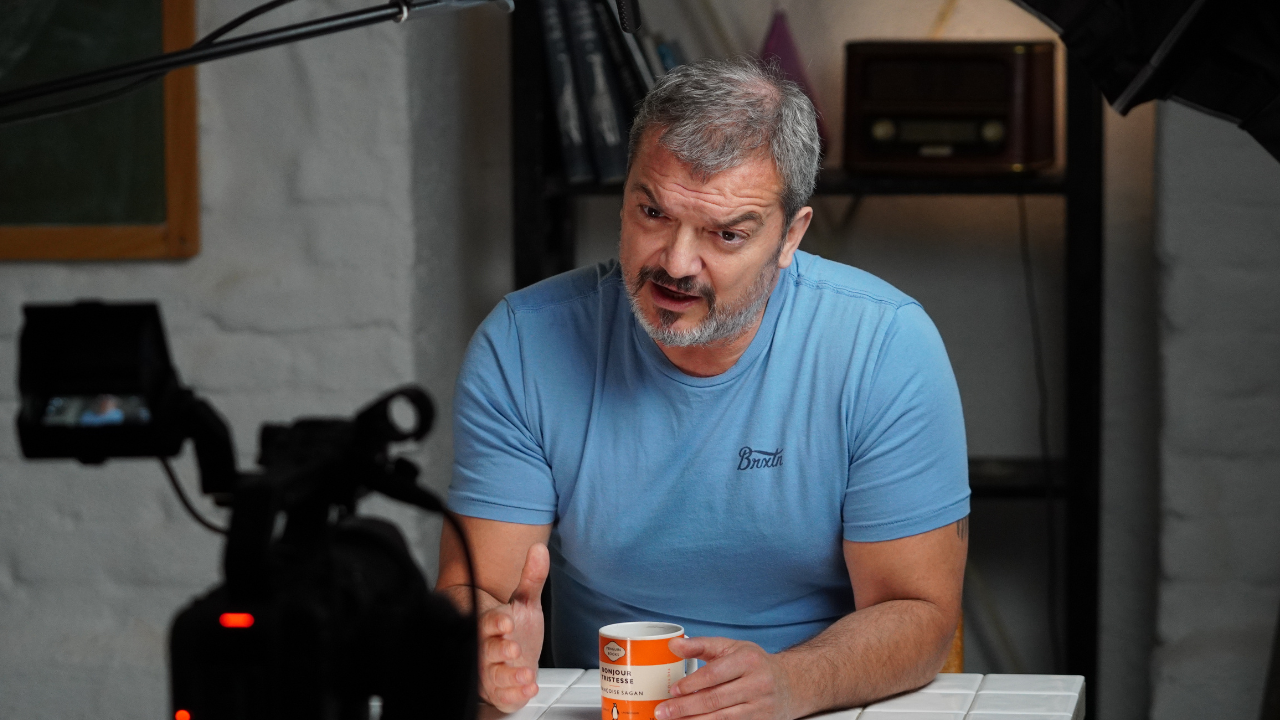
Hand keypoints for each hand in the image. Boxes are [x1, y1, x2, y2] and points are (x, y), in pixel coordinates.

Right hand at [478, 543, 548, 710]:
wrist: (512, 659)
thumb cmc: (516, 631)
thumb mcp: (525, 603)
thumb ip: (531, 578)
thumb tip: (539, 549)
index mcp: (491, 625)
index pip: (488, 622)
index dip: (496, 622)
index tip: (507, 621)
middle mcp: (487, 649)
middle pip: (486, 650)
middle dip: (499, 650)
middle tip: (512, 648)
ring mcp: (492, 672)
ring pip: (494, 675)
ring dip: (509, 675)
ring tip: (525, 672)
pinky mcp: (500, 691)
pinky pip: (504, 695)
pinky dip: (516, 694)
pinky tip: (529, 688)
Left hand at [655, 637, 796, 719]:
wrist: (789, 684)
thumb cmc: (754, 664)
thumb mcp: (731, 647)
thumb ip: (701, 645)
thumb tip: (673, 645)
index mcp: (749, 660)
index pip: (715, 674)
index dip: (691, 684)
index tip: (672, 690)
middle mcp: (758, 684)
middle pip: (715, 699)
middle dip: (685, 708)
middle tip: (662, 712)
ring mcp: (761, 707)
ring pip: (722, 718)